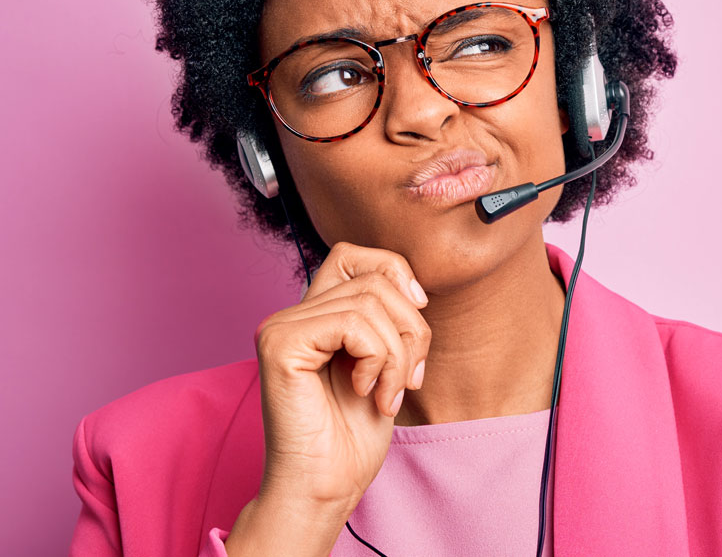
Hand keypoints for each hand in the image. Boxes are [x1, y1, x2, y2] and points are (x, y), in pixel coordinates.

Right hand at [253, 241, 431, 513]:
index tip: (418, 311)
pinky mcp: (280, 343)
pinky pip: (353, 323)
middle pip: (375, 281)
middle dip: (411, 330)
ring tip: (388, 394)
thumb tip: (414, 286)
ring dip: (398, 354)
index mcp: (314, 315)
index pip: (355, 255)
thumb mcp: (385, 363)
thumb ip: (387, 320)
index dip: (395, 272)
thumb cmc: (353, 435)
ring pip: (370, 302)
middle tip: (410, 379)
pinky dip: (378, 360)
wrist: (325, 487)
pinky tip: (366, 392)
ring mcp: (281, 326)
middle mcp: (292, 314)